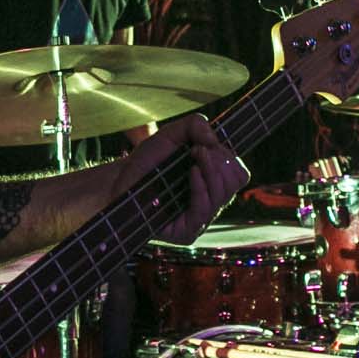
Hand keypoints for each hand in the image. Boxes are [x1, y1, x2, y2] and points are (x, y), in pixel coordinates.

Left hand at [112, 113, 247, 243]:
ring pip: (223, 194)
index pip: (238, 174)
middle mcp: (211, 203)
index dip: (227, 155)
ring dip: (211, 169)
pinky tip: (192, 172)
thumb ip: (194, 125)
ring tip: (193, 157)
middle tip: (197, 150)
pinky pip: (204, 210)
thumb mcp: (171, 134)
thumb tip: (214, 141)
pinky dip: (200, 187)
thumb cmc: (147, 161)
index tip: (204, 144)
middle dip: (219, 160)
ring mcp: (200, 219)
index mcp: (213, 184)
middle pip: (235, 181)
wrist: (119, 181)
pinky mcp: (186, 233)